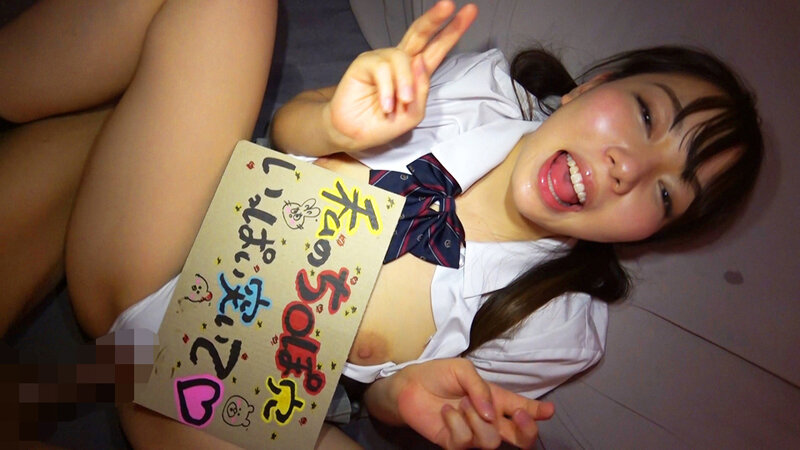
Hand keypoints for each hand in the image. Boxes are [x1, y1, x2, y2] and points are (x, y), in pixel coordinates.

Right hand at [325, 1, 477, 150]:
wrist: (356, 134)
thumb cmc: (383, 124)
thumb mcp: (413, 113)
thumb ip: (422, 90)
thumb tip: (420, 61)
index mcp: (416, 71)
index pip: (437, 47)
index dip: (453, 30)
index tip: (470, 11)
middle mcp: (400, 61)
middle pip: (420, 33)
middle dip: (435, 18)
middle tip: (448, 5)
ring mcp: (382, 60)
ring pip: (402, 58)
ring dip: (405, 82)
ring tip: (402, 103)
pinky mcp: (365, 63)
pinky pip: (383, 69)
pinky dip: (387, 90)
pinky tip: (387, 105)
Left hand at [389, 358, 554, 448]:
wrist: (408, 386)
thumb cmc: (437, 375)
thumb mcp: (462, 369)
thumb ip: (480, 387)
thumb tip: (491, 413)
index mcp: (495, 399)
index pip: (522, 408)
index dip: (538, 412)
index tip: (549, 411)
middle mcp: (488, 419)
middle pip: (519, 437)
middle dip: (527, 431)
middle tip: (519, 417)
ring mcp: (473, 434)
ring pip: (492, 441)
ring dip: (476, 420)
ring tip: (461, 405)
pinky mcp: (454, 444)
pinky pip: (465, 442)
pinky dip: (455, 424)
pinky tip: (446, 413)